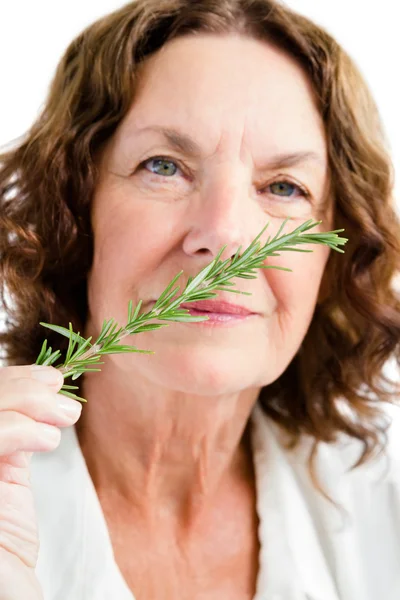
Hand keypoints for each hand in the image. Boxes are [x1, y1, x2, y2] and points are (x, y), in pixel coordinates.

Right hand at [0, 365, 81, 599]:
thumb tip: (45, 390)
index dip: (13, 380)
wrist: (7, 589)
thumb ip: (14, 435)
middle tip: (65, 401)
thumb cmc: (5, 539)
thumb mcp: (8, 474)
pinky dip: (20, 429)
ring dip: (29, 403)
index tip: (53, 379)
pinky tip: (48, 440)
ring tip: (65, 416)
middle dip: (25, 388)